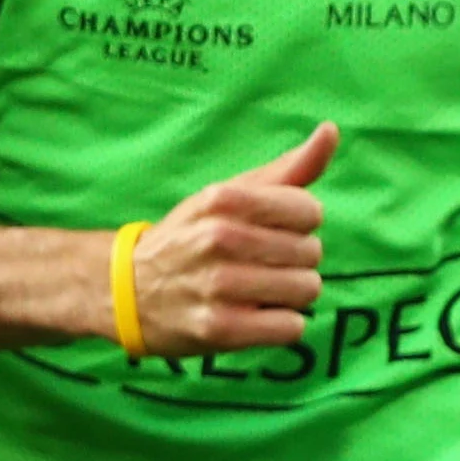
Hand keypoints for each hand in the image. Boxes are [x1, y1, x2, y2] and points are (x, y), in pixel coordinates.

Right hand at [124, 123, 337, 355]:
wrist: (128, 290)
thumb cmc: (193, 236)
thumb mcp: (230, 195)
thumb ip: (288, 168)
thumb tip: (331, 130)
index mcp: (223, 199)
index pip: (309, 210)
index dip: (300, 224)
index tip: (273, 229)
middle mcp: (218, 238)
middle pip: (312, 252)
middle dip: (294, 261)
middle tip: (259, 264)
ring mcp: (217, 285)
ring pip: (306, 290)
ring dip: (290, 294)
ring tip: (258, 290)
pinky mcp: (219, 329)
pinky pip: (292, 328)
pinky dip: (281, 325)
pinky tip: (254, 315)